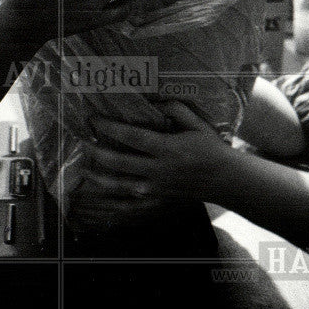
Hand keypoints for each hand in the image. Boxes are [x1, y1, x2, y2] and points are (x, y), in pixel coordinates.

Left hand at [80, 102, 233, 201]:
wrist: (226, 180)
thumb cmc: (211, 148)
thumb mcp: (197, 124)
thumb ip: (175, 110)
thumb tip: (152, 102)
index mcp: (167, 148)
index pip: (132, 136)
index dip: (109, 127)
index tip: (93, 119)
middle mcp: (159, 170)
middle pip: (119, 162)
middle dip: (96, 152)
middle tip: (82, 143)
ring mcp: (157, 189)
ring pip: (120, 186)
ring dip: (99, 178)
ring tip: (84, 169)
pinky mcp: (158, 201)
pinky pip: (131, 206)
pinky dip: (113, 204)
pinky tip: (100, 198)